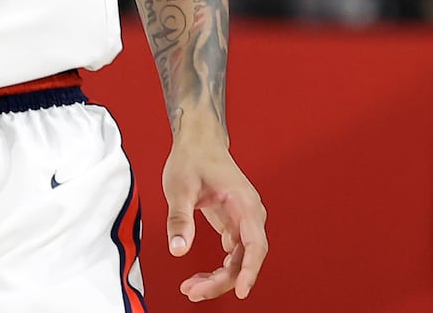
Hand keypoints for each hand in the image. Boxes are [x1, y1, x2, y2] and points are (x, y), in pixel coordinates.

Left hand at [163, 136, 268, 301]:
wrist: (198, 140)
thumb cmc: (192, 158)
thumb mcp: (180, 187)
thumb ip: (180, 218)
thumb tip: (178, 249)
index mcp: (245, 204)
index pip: (254, 244)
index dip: (250, 270)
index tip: (240, 291)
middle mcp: (250, 215)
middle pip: (245, 258)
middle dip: (223, 280)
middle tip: (194, 291)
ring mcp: (243, 221)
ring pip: (238, 259)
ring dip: (219, 277)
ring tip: (191, 288)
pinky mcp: (233, 224)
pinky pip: (232, 254)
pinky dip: (218, 268)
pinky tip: (199, 277)